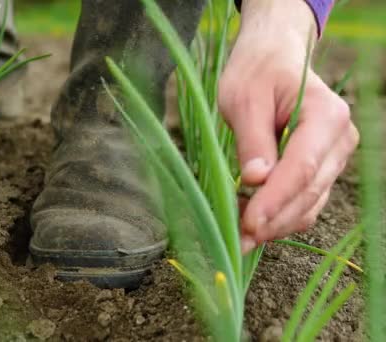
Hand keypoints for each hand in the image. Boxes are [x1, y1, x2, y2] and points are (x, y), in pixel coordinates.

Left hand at [218, 0, 358, 252]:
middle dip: (273, 220)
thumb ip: (252, 140)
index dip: (275, 200)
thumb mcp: (243, 99)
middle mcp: (339, 140)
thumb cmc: (256, 73)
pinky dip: (278, 217)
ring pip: (308, 206)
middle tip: (237, 240)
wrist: (272, 61)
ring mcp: (333, 159)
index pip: (302, 168)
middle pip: (309, 193)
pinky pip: (303, 203)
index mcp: (326, 116)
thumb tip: (256, 180)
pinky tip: (249, 222)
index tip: (249, 223)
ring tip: (237, 236)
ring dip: (274, 225)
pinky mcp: (319, 172)